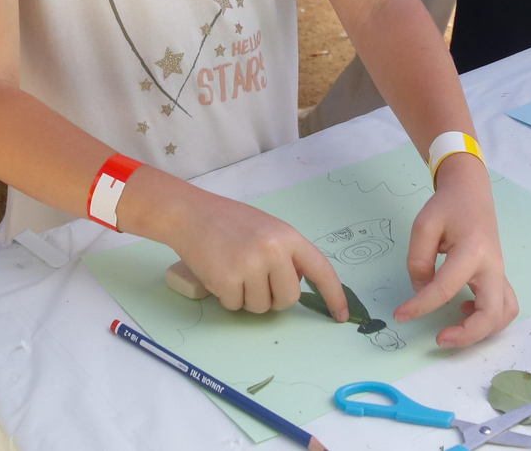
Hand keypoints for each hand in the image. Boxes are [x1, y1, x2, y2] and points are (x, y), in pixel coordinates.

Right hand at [165, 190, 350, 318]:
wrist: (190, 214)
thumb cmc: (228, 222)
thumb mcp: (267, 229)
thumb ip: (286, 253)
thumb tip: (295, 284)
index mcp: (288, 236)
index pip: (321, 269)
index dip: (334, 295)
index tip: (341, 316)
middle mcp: (273, 250)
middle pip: (289, 299)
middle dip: (273, 298)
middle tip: (254, 280)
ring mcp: (251, 265)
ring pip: (261, 307)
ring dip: (247, 298)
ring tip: (233, 271)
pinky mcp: (228, 279)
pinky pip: (236, 306)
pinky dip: (227, 298)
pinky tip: (219, 275)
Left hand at [397, 154, 517, 347]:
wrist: (471, 191)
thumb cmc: (447, 206)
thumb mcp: (423, 226)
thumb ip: (418, 261)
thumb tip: (422, 292)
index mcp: (472, 251)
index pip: (445, 289)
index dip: (420, 307)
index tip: (400, 316)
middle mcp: (493, 266)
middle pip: (491, 314)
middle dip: (466, 335)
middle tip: (439, 338)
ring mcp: (500, 273)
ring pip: (504, 314)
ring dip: (482, 330)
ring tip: (454, 327)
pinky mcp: (499, 276)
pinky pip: (503, 306)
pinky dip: (489, 319)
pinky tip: (464, 309)